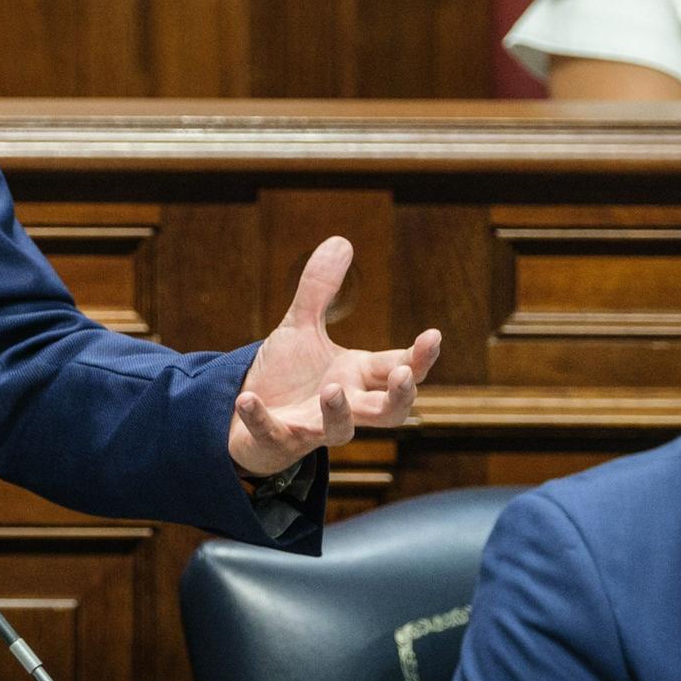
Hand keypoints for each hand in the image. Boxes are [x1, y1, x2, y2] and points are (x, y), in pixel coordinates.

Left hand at [229, 236, 441, 476]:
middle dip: (400, 398)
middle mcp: (345, 405)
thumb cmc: (288, 374)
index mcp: (357, 376)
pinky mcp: (279, 440)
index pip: (399, 369)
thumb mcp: (301, 326)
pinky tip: (247, 399)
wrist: (247, 415)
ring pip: (340, 432)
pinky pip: (274, 435)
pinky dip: (261, 419)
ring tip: (332, 388)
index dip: (420, 357)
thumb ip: (318, 288)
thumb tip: (341, 240)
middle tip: (404, 376)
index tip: (433, 335)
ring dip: (339, 413)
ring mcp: (313, 426)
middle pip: (388, 413)